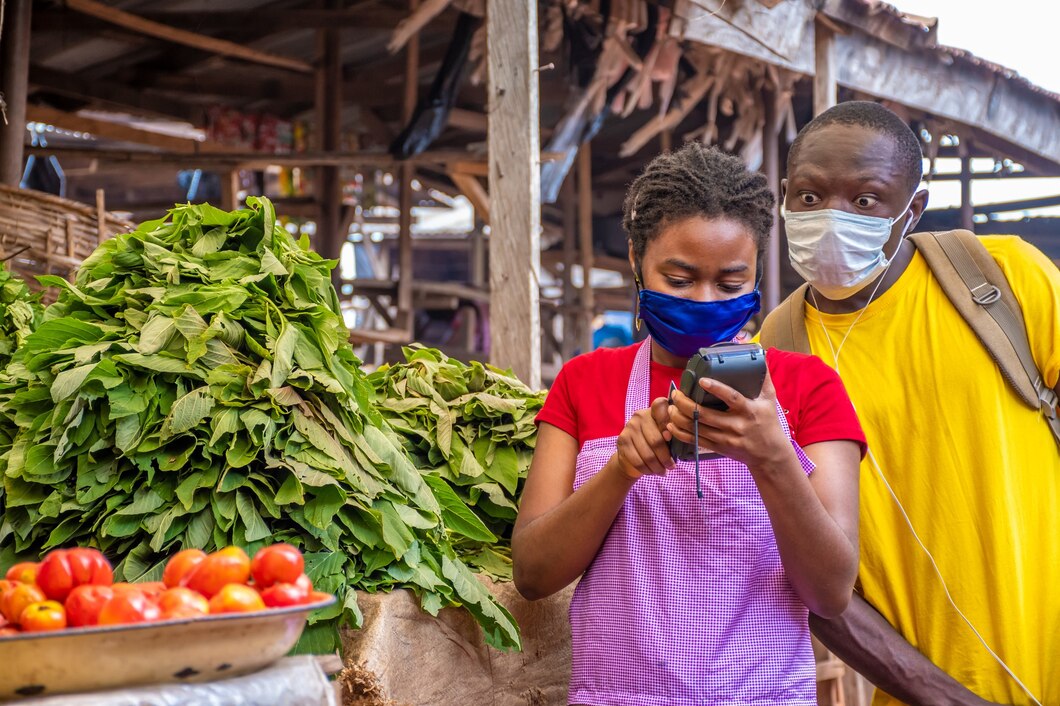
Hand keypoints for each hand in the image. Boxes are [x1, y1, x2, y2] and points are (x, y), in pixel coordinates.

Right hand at [612, 397, 673, 480]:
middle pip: (656, 440)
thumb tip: (669, 436)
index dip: (667, 422)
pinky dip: (648, 470)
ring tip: (663, 471)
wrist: (631, 455)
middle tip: (672, 466)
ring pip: (648, 454)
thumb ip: (669, 432)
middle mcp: (640, 416)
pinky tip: (652, 472)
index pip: (661, 406)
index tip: (670, 438)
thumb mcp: (665, 435)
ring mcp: (629, 428)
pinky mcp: (622, 441)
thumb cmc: (654, 443)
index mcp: (653, 410)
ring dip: (658, 467)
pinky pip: (638, 461)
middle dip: (666, 458)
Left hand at [666, 369, 792, 472]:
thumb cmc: (769, 423)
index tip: (701, 380)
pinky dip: (681, 433)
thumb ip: (763, 379)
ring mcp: (726, 438)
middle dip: (685, 404)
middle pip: (705, 415)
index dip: (716, 388)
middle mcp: (736, 424)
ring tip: (670, 407)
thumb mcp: (770, 400)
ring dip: (679, 417)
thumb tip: (759, 357)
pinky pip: (696, 441)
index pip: (731, 397)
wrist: (770, 455)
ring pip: (697, 428)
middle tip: (675, 394)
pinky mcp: (719, 448)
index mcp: (748, 410)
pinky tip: (672, 425)